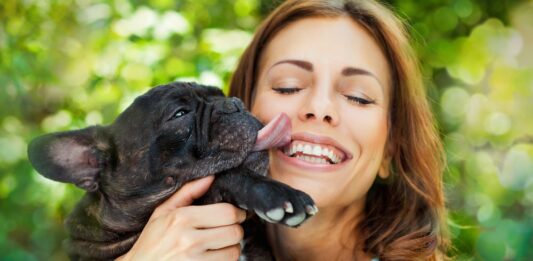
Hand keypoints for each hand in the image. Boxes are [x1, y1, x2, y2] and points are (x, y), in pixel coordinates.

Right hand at [117, 176, 246, 260]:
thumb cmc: (151, 241)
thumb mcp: (162, 213)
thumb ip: (188, 192)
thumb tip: (211, 177)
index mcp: (182, 219)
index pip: (227, 212)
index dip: (237, 213)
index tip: (236, 215)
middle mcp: (189, 240)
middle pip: (234, 232)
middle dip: (235, 230)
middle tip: (228, 230)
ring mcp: (194, 260)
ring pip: (234, 252)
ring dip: (231, 248)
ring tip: (220, 245)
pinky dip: (225, 260)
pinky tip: (214, 256)